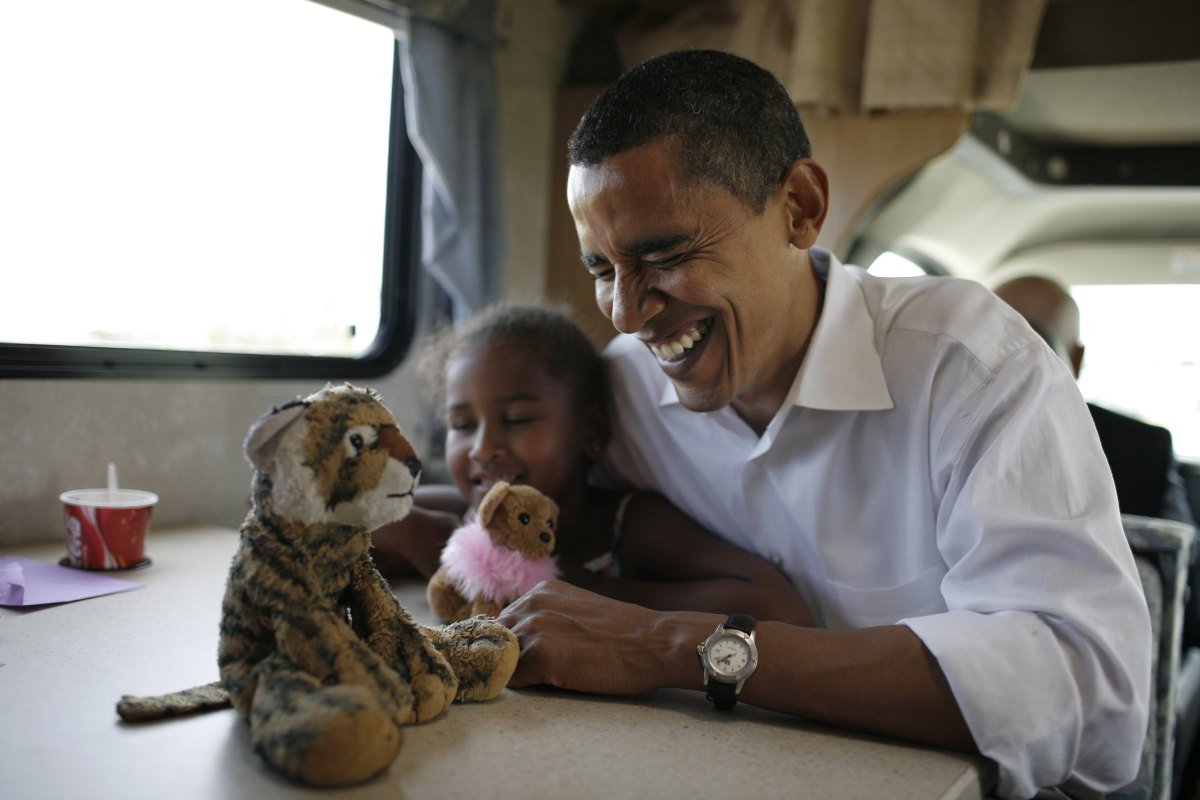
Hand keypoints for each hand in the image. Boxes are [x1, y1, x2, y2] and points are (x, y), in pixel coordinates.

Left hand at [497, 580, 718, 694]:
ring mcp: (534, 627)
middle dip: (506, 657)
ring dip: (514, 672)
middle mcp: (532, 602)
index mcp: (542, 590)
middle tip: (531, 674)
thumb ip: (549, 618)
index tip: (516, 658)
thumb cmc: (625, 634)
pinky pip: (511, 678)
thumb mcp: (579, 611)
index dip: (508, 643)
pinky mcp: (540, 654)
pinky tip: (549, 684)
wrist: (655, 643)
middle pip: (496, 638)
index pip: (504, 620)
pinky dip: (523, 687)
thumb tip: (521, 640)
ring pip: (500, 657)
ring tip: (543, 680)